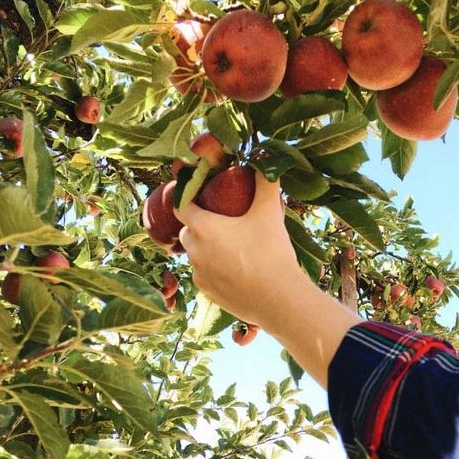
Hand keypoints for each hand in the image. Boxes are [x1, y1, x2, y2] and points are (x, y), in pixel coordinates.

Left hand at [175, 171, 307, 330]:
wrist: (278, 300)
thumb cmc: (271, 252)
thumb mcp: (269, 213)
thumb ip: (266, 182)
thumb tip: (266, 158)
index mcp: (203, 227)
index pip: (181, 204)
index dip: (187, 195)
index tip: (198, 190)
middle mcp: (194, 250)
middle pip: (188, 229)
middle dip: (200, 223)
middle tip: (223, 219)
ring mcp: (199, 274)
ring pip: (196, 254)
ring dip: (207, 247)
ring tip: (232, 245)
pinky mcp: (207, 293)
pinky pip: (205, 274)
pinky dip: (214, 268)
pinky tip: (235, 267)